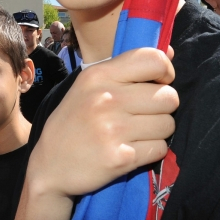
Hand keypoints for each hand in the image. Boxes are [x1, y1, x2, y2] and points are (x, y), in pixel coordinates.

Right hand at [28, 47, 177, 197]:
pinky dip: (151, 151)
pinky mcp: (121, 158)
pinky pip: (160, 148)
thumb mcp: (89, 86)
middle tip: (143, 116)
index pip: (154, 60)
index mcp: (98, 75)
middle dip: (162, 108)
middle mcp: (106, 98)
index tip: (156, 84)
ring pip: (168, 124)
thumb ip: (127, 68)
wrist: (50, 166)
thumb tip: (169, 54)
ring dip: (157, 131)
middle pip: (168, 97)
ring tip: (135, 134)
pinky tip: (132, 150)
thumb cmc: (74, 122)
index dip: (165, 73)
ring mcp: (113, 129)